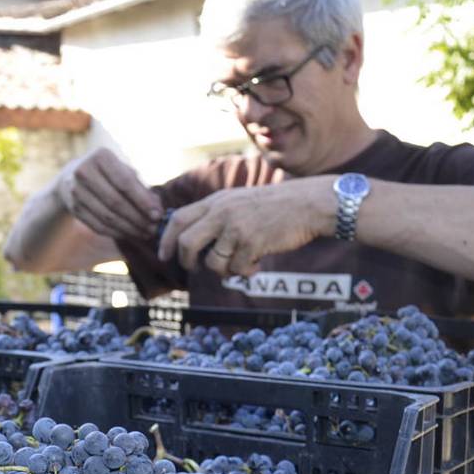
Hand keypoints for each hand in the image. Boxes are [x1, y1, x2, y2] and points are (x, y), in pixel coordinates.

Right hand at [57, 148, 163, 238]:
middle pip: (115, 202)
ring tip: (145, 234)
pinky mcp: (74, 208)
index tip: (157, 215)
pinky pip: (98, 225)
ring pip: (107, 217)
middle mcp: (84, 171)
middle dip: (137, 218)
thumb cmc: (109, 172)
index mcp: (101, 157)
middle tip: (153, 228)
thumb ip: (141, 187)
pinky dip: (116, 233)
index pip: (124, 182)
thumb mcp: (124, 170)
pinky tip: (130, 235)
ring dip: (129, 229)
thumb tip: (157, 210)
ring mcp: (76, 191)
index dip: (142, 201)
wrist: (72, 175)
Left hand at [157, 177, 337, 275]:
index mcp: (216, 201)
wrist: (309, 204)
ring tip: (242, 263)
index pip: (178, 219)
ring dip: (225, 270)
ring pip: (213, 262)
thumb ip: (217, 216)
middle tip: (196, 268)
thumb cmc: (276, 206)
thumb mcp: (239, 201)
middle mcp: (222, 212)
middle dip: (187, 262)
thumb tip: (194, 245)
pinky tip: (257, 264)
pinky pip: (237, 269)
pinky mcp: (252, 242)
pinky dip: (245, 272)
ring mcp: (236, 227)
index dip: (166, 240)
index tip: (164, 255)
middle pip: (187, 243)